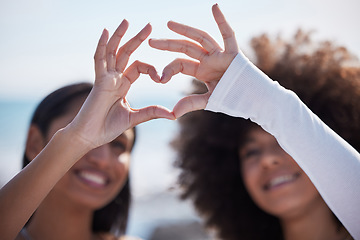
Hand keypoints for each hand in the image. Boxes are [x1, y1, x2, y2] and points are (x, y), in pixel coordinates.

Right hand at [68, 20, 174, 149]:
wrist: (90, 136)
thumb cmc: (107, 128)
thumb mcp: (134, 118)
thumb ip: (152, 113)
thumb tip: (172, 115)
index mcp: (123, 85)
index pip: (139, 67)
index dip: (151, 69)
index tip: (161, 78)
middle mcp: (114, 78)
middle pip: (127, 53)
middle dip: (137, 39)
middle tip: (149, 25)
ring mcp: (106, 78)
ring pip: (113, 52)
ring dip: (120, 36)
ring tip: (127, 21)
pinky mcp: (99, 81)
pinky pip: (99, 60)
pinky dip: (102, 45)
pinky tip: (106, 31)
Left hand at [149, 4, 238, 117]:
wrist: (254, 101)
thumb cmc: (233, 100)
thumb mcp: (209, 101)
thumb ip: (191, 103)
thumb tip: (172, 114)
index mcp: (202, 71)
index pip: (180, 64)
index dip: (168, 69)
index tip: (158, 78)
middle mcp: (209, 60)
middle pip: (185, 48)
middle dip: (168, 44)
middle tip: (151, 41)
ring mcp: (220, 55)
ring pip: (200, 39)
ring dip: (185, 30)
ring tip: (168, 24)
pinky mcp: (234, 53)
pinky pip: (228, 35)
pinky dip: (222, 21)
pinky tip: (214, 7)